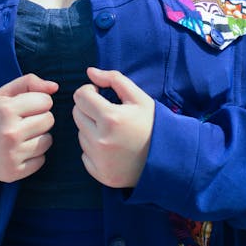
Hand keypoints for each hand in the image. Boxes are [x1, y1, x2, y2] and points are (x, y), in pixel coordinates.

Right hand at [0, 74, 57, 182]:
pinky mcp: (13, 172)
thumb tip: (56, 87)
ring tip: (20, 135)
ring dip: (38, 136)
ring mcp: (12, 154)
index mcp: (6, 109)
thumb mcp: (0, 94)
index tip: (25, 106)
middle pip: (49, 120)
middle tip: (22, 121)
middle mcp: (10, 132)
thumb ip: (28, 83)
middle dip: (39, 118)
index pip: (46, 101)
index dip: (38, 102)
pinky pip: (41, 160)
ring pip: (48, 140)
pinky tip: (18, 150)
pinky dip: (34, 155)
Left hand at [72, 67, 154, 188]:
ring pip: (81, 134)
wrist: (169, 159)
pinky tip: (113, 148)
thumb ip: (114, 79)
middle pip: (77, 114)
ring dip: (92, 129)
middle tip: (108, 112)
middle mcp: (101, 140)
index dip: (90, 91)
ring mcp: (99, 159)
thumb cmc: (153, 124)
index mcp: (111, 118)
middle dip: (89, 108)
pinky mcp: (100, 174)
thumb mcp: (139, 97)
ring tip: (114, 132)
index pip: (80, 96)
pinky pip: (85, 154)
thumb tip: (90, 72)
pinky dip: (94, 149)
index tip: (101, 94)